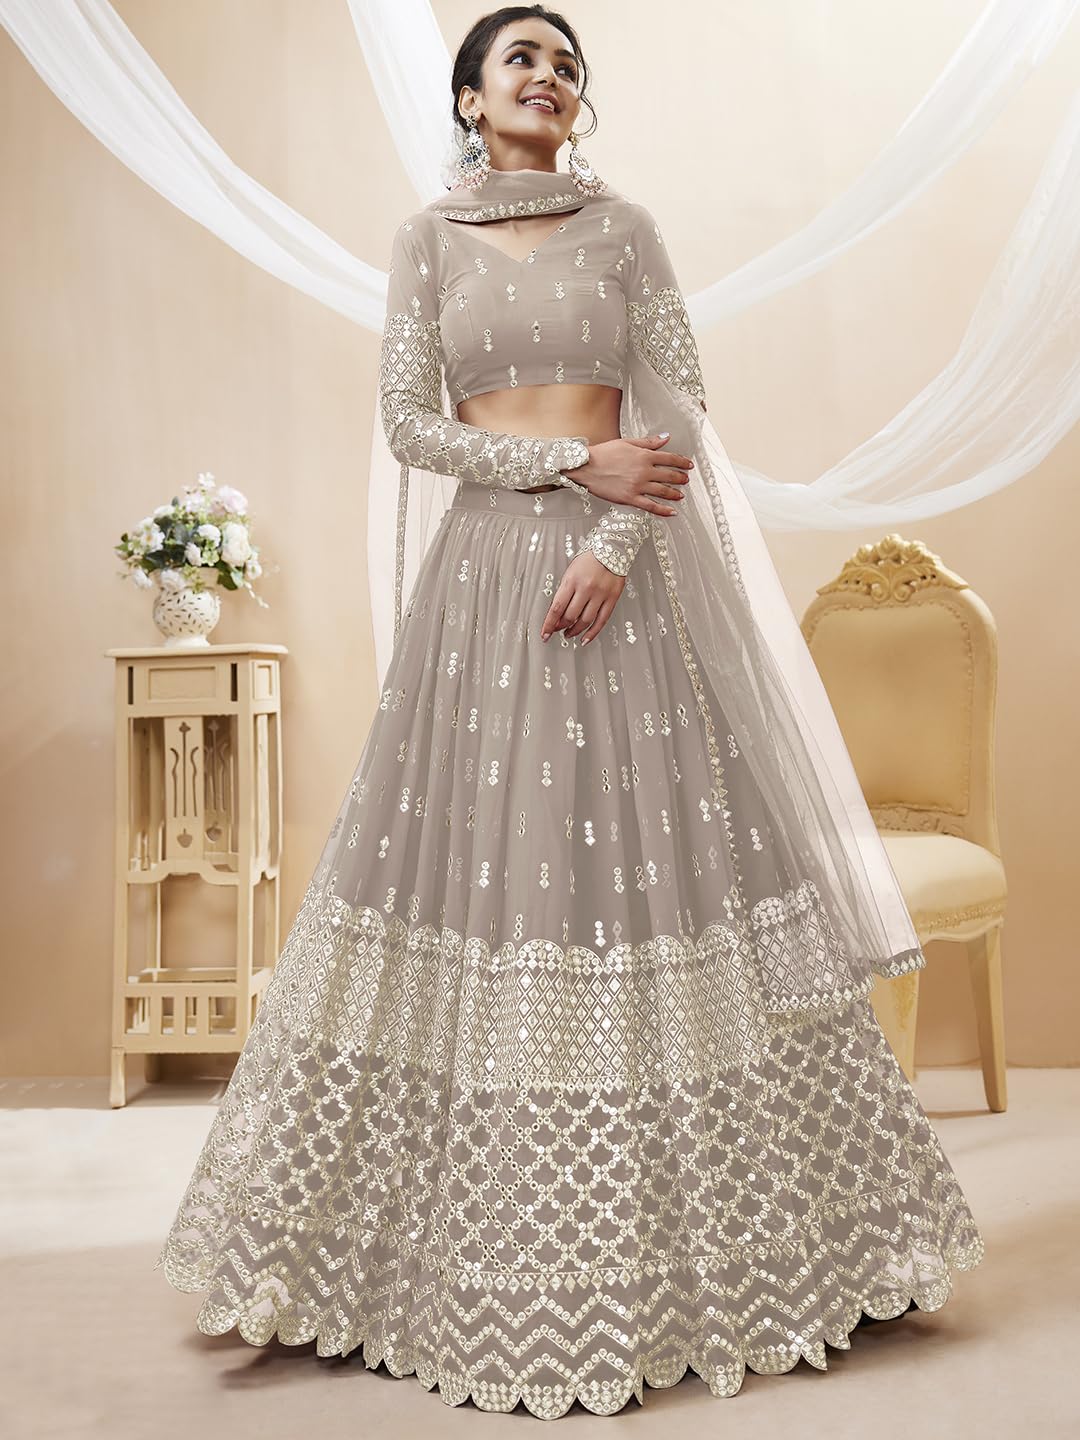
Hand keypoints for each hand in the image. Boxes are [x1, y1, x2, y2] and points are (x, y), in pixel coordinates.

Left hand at [540, 551, 624, 645]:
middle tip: (557, 631)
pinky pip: (601, 620)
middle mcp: (586, 588)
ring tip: (569, 634)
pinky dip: (592, 632)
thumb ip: (565, 591)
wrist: (613, 547)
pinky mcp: (612, 598)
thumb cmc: (590, 558)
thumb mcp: (571, 571)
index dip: (549, 624)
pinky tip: (585, 638)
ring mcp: (600, 594)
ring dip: (575, 631)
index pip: (557, 608)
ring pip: (585, 621)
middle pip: (570, 616)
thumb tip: (558, 612)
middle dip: (561, 627)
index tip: (545, 633)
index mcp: (572, 580)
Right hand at [565, 433, 691, 516]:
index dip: (682, 461)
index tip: (689, 465)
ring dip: (674, 493)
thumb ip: (648, 442)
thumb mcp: (627, 442)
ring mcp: (637, 486)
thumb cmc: (603, 453)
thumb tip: (665, 438)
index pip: (670, 458)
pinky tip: (672, 512)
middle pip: (669, 475)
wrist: (585, 467)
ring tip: (680, 495)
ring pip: (663, 491)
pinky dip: (663, 510)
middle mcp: (644, 471)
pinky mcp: (629, 498)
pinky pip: (650, 506)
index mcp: (644, 455)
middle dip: (680, 478)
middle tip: (686, 480)